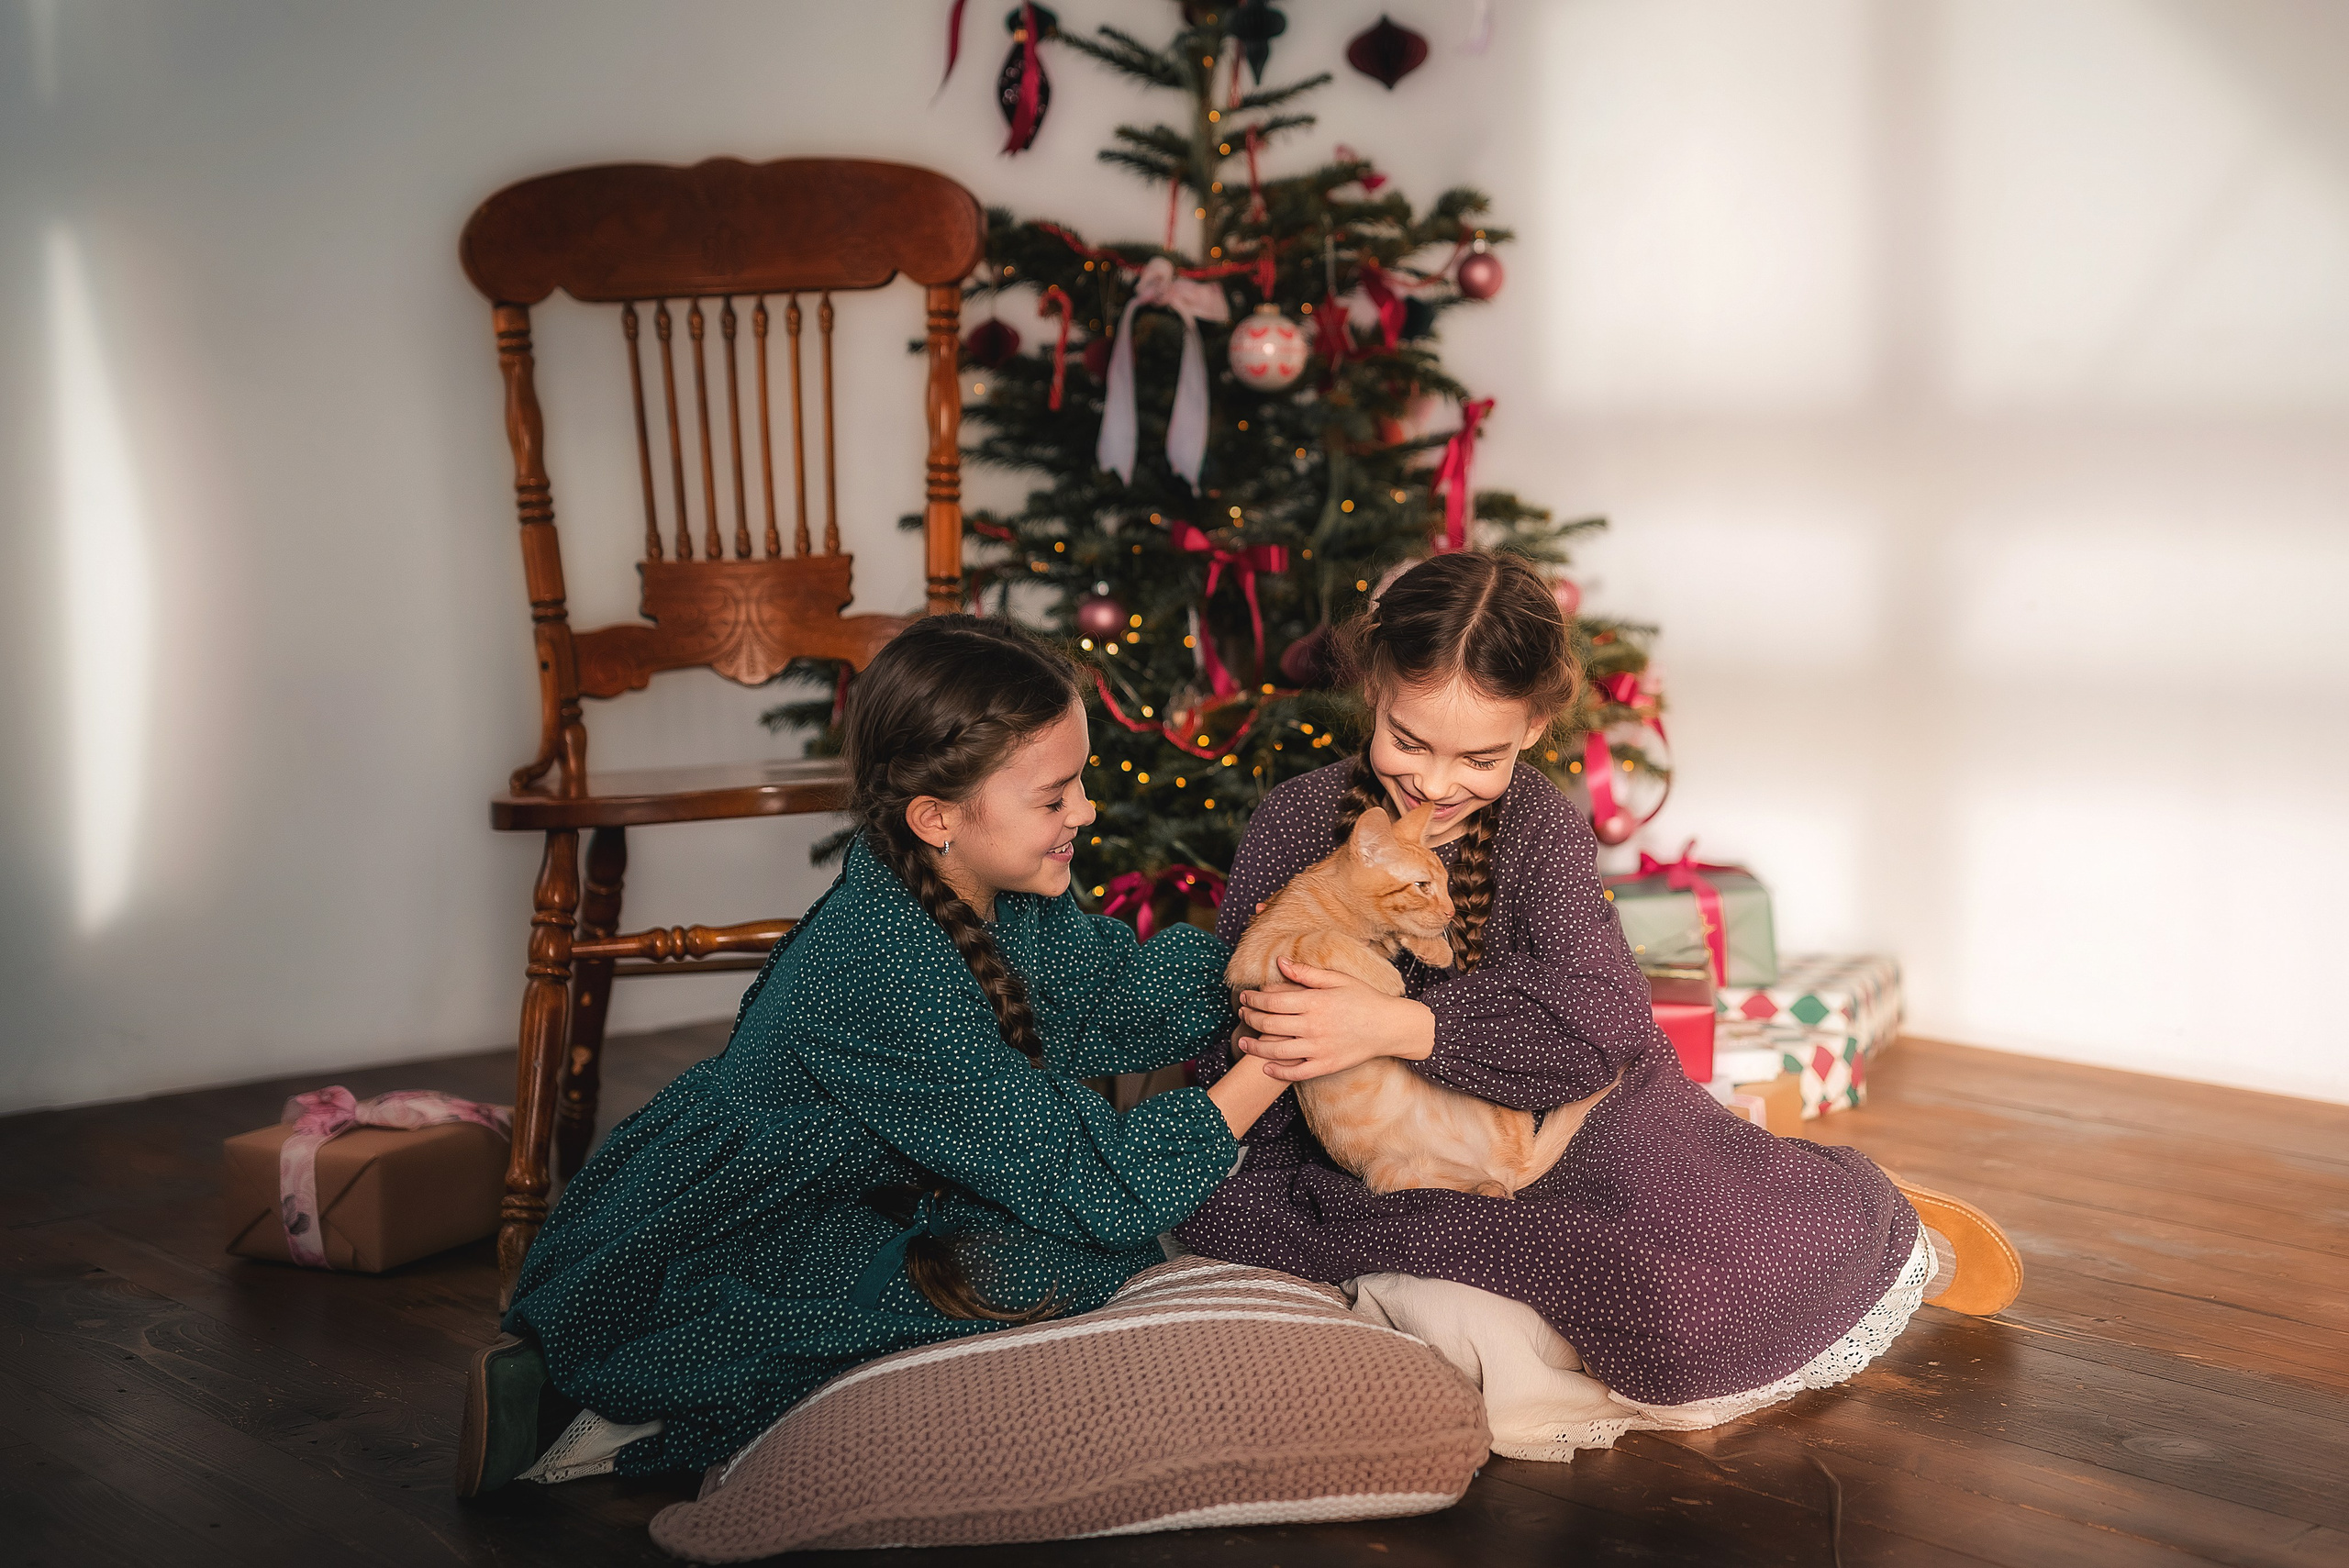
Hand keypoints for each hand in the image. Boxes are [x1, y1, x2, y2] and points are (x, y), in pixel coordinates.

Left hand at [1233, 959, 1435, 1081]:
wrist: (1389, 1026)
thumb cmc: (1364, 998)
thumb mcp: (1337, 979)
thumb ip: (1306, 972)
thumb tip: (1279, 962)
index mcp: (1315, 1001)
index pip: (1272, 1001)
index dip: (1254, 999)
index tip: (1245, 997)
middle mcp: (1314, 1026)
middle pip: (1269, 1024)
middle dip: (1250, 1019)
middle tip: (1241, 1015)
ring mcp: (1319, 1048)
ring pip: (1277, 1051)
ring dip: (1255, 1047)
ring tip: (1243, 1043)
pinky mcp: (1326, 1065)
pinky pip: (1296, 1073)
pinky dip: (1278, 1072)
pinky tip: (1266, 1067)